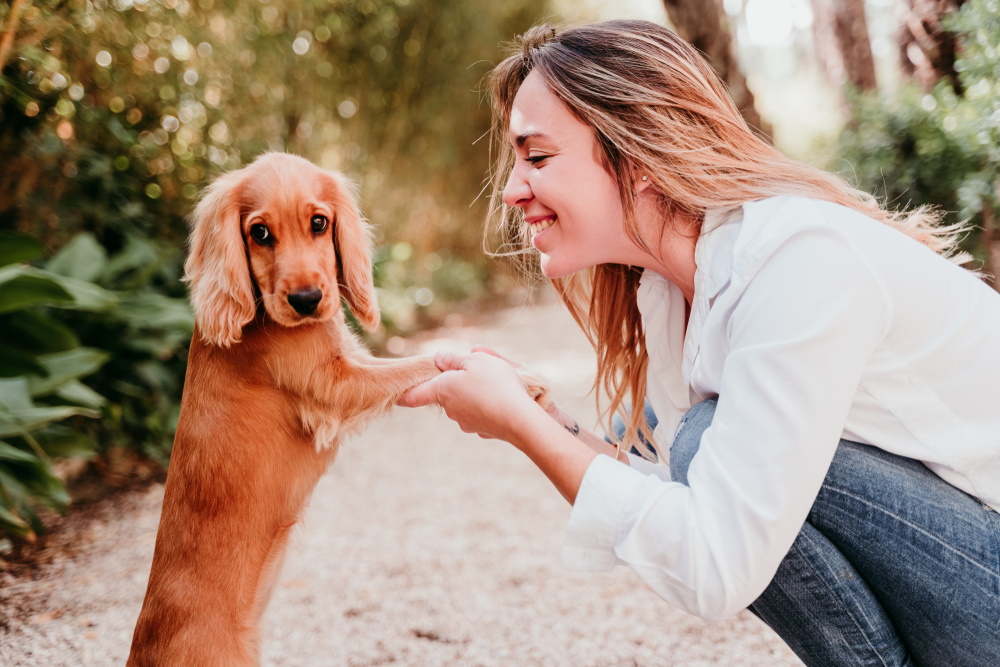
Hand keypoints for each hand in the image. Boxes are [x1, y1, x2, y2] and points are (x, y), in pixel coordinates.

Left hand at [398, 350, 545, 442]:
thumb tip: (439, 359)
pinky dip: (490, 405)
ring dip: (477, 392)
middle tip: (480, 370)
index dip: (404, 395)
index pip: (414, 396)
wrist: (520, 418)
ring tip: (498, 383)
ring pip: (467, 402)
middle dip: (459, 382)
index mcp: (441, 390)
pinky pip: (482, 413)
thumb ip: (453, 358)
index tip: (395, 396)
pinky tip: (505, 399)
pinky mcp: (483, 430)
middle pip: (448, 393)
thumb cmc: (495, 384)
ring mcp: (466, 422)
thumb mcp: (475, 360)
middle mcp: (450, 409)